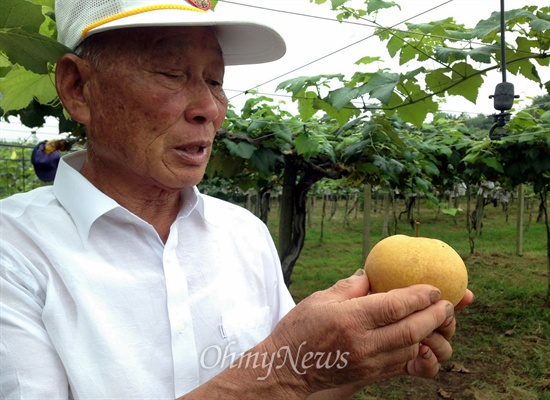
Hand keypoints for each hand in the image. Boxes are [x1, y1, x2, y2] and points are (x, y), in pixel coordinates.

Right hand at [263, 270, 458, 396]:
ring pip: (411, 349)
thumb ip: (350, 287)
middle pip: (410, 330)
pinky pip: (402, 364)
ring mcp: (368, 363)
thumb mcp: (320, 299)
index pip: (394, 307)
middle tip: (447, 304)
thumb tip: (371, 276)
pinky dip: (417, 351)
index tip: (433, 288)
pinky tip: (422, 340)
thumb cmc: (300, 329)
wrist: (288, 367)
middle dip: (435, 316)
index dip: (419, 296)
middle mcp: (363, 343)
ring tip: (440, 321)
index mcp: (350, 319)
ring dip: (430, 334)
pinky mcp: (369, 376)